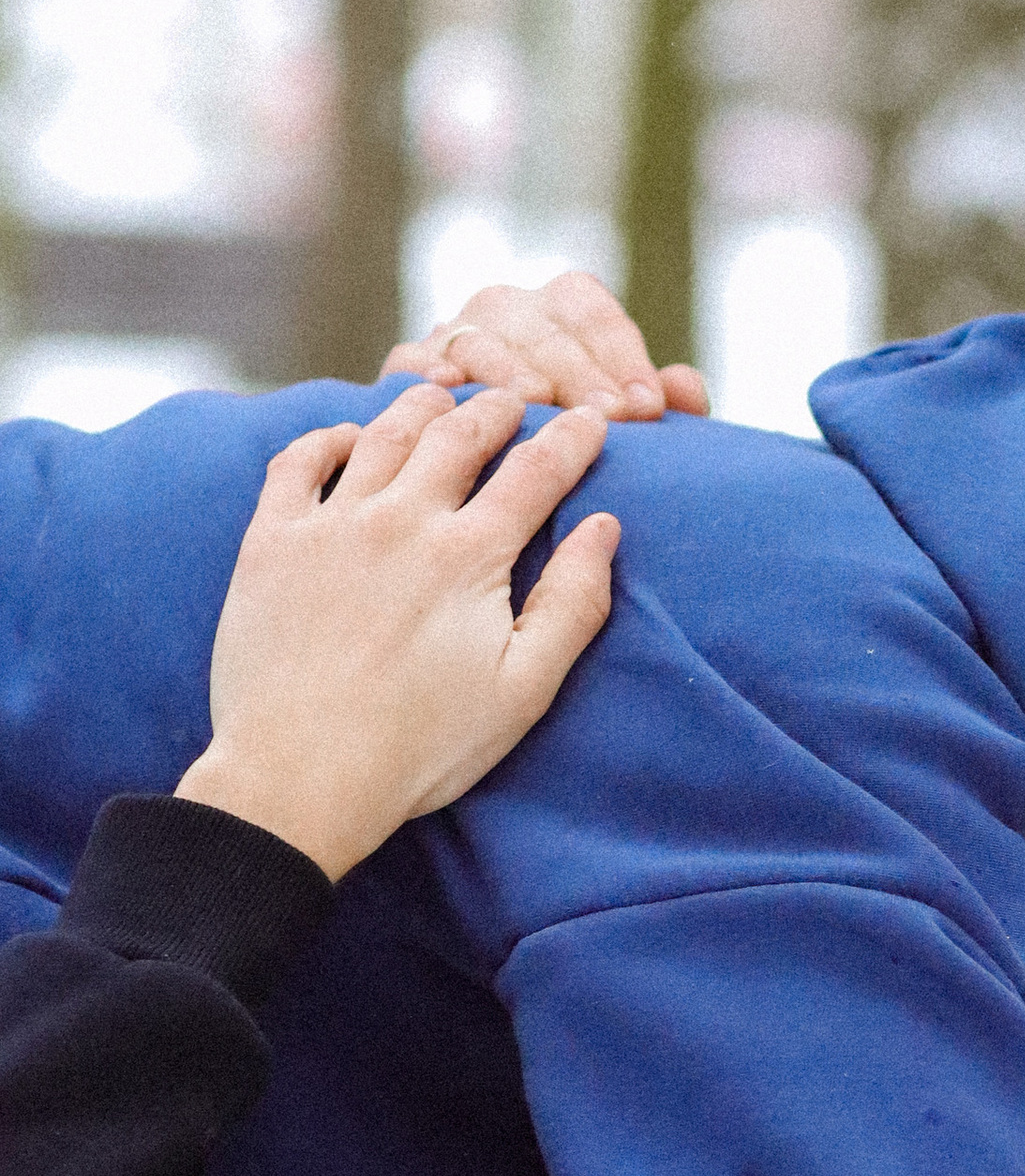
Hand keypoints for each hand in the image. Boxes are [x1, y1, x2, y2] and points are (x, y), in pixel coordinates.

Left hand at [176, 386, 620, 880]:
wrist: (298, 778)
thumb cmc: (420, 748)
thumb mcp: (523, 691)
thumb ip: (573, 604)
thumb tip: (602, 528)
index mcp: (470, 556)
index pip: (535, 471)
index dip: (571, 440)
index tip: (590, 421)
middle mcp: (400, 520)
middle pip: (459, 434)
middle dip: (497, 409)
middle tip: (515, 399)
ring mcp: (329, 524)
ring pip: (384, 433)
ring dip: (421, 407)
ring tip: (442, 396)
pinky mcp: (270, 541)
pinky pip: (299, 461)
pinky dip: (329, 436)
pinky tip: (349, 437)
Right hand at [382, 268, 709, 420]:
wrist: (484, 458)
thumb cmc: (571, 438)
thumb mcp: (620, 419)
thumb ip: (658, 402)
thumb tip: (685, 388)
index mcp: (560, 307)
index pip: (590, 310)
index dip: (622, 356)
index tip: (648, 409)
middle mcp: (506, 309)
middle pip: (540, 327)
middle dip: (578, 372)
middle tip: (608, 419)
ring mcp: (454, 334)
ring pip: (479, 340)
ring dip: (507, 370)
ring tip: (534, 402)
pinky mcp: (410, 366)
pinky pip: (412, 363)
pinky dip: (426, 372)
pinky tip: (445, 390)